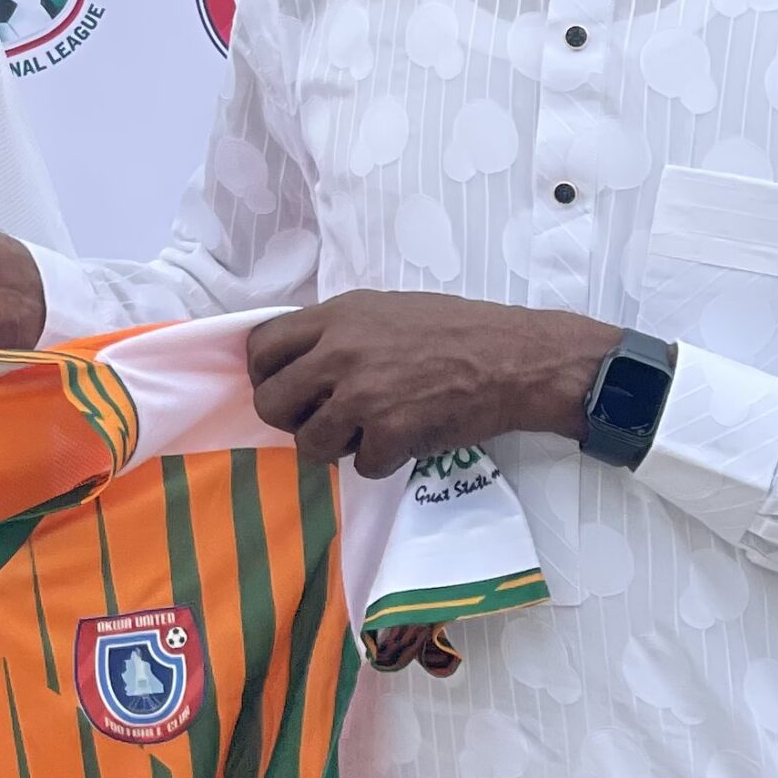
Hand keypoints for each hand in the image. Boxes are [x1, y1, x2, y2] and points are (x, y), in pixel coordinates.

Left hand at [247, 290, 617, 476]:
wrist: (516, 359)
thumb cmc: (456, 331)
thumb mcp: (385, 311)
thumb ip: (337, 332)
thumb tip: (296, 363)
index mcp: (337, 316)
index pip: (261, 347)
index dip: (266, 375)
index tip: (285, 387)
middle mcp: (341, 352)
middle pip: (270, 402)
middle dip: (291, 419)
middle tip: (320, 420)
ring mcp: (363, 395)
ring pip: (308, 444)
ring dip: (336, 447)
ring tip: (369, 431)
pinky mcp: (390, 433)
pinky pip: (360, 466)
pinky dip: (383, 461)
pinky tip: (407, 439)